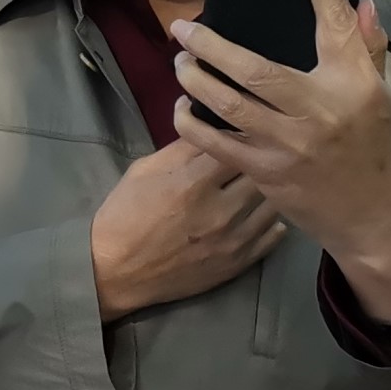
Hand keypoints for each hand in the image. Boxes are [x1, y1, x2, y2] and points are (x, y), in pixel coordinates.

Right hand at [89, 139, 287, 321]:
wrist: (115, 272)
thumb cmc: (123, 216)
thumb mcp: (143, 171)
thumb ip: (181, 146)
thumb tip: (205, 117)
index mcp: (193, 181)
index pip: (237, 143)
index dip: (240, 134)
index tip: (237, 132)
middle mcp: (220, 209)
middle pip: (261, 171)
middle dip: (255, 161)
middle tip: (248, 159)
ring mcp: (234, 238)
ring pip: (272, 201)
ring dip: (265, 191)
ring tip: (252, 187)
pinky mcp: (240, 262)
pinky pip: (275, 233)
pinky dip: (270, 220)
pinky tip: (256, 214)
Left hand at [170, 0, 390, 319]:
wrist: (372, 215)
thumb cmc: (376, 148)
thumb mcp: (381, 96)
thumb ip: (365, 51)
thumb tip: (360, 2)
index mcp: (354, 84)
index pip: (335, 22)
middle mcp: (320, 110)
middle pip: (255, 69)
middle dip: (212, 45)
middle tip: (184, 28)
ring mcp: (289, 144)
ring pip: (228, 104)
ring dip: (196, 80)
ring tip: (180, 62)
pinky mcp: (265, 172)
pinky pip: (216, 143)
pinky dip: (192, 123)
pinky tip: (181, 107)